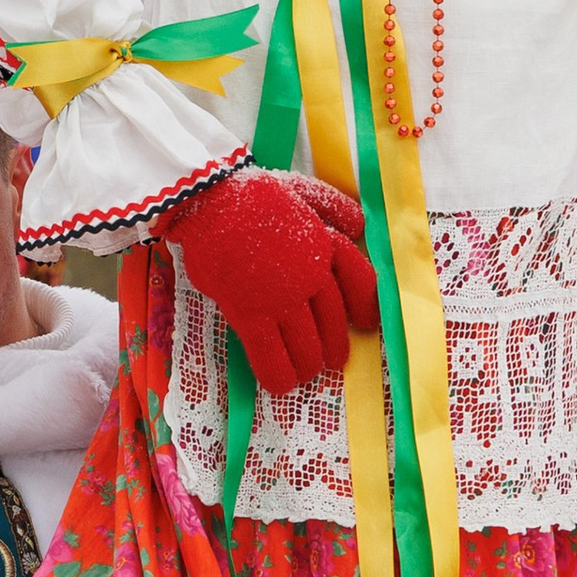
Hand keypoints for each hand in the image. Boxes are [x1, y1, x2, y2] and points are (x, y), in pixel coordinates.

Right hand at [170, 167, 377, 395]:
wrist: (209, 199)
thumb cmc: (252, 193)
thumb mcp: (301, 190)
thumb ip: (332, 207)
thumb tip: (361, 225)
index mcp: (325, 244)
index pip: (359, 281)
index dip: (366, 306)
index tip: (367, 323)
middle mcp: (310, 275)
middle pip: (332, 320)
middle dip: (335, 345)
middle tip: (335, 361)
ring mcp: (281, 297)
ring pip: (305, 343)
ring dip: (308, 364)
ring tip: (306, 374)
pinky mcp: (250, 312)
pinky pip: (269, 352)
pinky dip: (277, 372)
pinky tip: (280, 386)